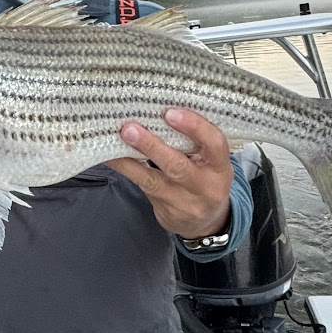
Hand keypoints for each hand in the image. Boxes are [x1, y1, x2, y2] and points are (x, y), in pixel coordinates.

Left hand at [105, 108, 232, 238]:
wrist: (206, 223)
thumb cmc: (205, 177)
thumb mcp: (211, 161)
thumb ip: (195, 141)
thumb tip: (159, 109)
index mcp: (221, 167)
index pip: (215, 144)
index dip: (194, 127)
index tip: (170, 113)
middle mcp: (206, 187)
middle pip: (178, 166)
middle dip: (152, 146)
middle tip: (130, 128)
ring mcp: (184, 203)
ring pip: (153, 180)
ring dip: (129, 161)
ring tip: (115, 142)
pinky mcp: (165, 211)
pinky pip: (142, 186)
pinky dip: (126, 170)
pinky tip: (111, 158)